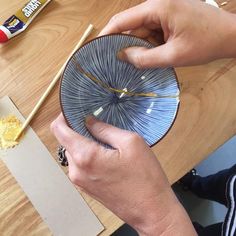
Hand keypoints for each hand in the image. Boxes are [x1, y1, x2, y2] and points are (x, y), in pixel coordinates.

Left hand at [51, 114, 195, 234]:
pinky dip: (88, 154)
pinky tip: (106, 153)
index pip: (59, 130)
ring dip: (84, 142)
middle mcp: (76, 170)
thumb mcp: (130, 142)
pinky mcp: (86, 187)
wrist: (151, 210)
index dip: (64, 116)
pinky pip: (80, 164)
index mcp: (85, 156)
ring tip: (105, 139)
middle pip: (66, 141)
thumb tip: (89, 121)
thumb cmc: (145, 177)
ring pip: (74, 152)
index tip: (74, 110)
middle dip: (78, 129)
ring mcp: (80, 181)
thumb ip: (105, 129)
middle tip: (97, 122)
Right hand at [100, 0, 235, 67]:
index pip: (123, 20)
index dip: (108, 33)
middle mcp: (158, 6)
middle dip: (126, 45)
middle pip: (132, 26)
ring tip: (138, 64)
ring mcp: (164, 12)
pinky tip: (152, 57)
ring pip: (142, 31)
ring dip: (140, 47)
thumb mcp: (173, 55)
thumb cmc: (206, 42)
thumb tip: (123, 56)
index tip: (97, 47)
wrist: (230, 37)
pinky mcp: (169, 19)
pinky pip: (152, 33)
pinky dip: (150, 45)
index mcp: (158, 8)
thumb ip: (146, 58)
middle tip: (118, 64)